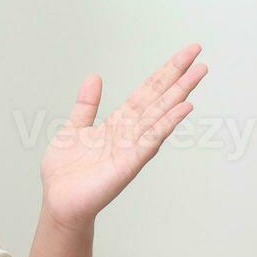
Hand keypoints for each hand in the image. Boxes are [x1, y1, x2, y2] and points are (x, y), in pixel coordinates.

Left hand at [40, 42, 207, 231]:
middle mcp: (129, 133)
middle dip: (177, 77)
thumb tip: (95, 76)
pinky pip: (150, 141)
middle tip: (198, 55)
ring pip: (159, 116)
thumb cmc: (66, 173)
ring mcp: (131, 148)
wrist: (58, 202)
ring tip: (198, 74)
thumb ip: (86, 105)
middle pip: (158, 99)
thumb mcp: (73, 129)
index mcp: (117, 124)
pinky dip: (166, 124)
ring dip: (178, 95)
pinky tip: (183, 108)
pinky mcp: (128, 165)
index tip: (184, 54)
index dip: (163, 73)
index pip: (146, 92)